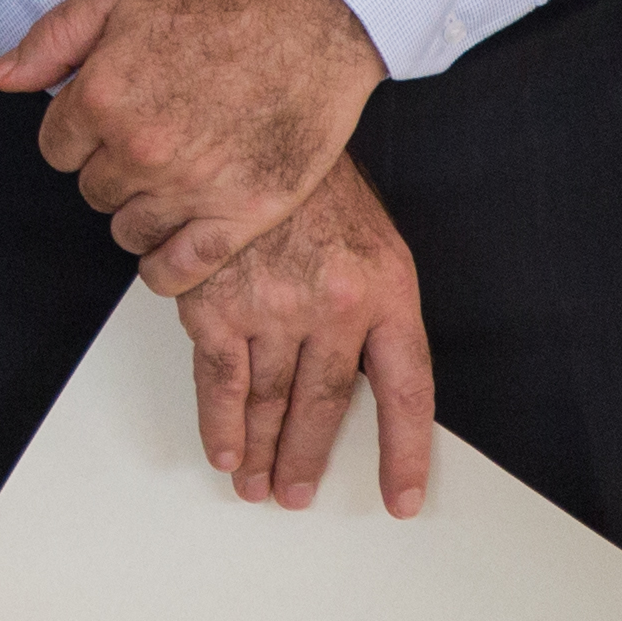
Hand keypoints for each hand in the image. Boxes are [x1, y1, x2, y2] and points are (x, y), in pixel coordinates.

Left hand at [0, 0, 386, 293]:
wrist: (317, 12)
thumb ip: (52, 40)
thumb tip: (1, 79)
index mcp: (103, 96)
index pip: (55, 149)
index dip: (79, 131)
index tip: (108, 118)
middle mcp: (141, 150)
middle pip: (92, 191)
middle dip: (111, 166)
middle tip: (150, 138)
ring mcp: (193, 187)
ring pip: (130, 231)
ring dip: (141, 210)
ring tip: (171, 176)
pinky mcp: (244, 213)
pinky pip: (180, 269)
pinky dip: (167, 266)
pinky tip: (174, 243)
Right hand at [174, 157, 433, 515]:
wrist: (248, 121)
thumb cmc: (312, 182)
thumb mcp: (372, 239)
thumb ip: (374, 308)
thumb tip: (364, 381)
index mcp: (386, 291)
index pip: (405, 393)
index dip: (404, 454)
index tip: (399, 499)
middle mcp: (334, 305)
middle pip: (324, 406)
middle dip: (307, 458)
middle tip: (296, 492)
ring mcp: (273, 306)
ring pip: (269, 400)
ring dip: (261, 450)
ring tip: (256, 483)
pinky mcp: (216, 302)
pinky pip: (220, 379)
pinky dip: (220, 422)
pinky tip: (223, 449)